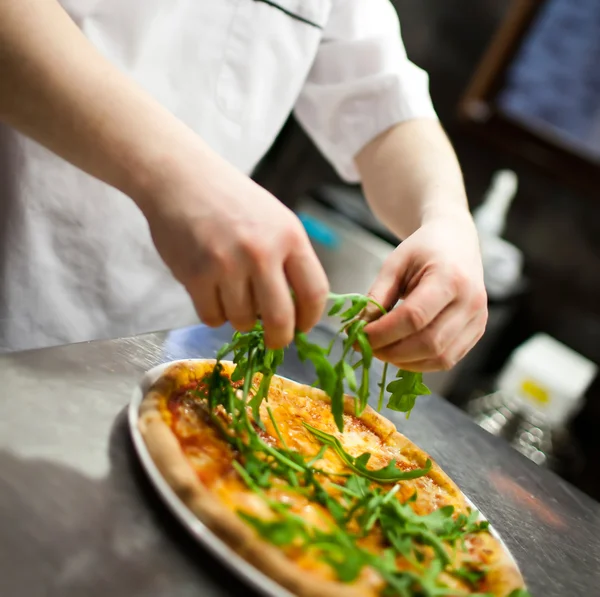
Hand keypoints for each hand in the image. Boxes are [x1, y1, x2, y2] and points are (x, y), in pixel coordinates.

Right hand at [137, 144, 328, 348]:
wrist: (181, 179)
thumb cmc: (233, 201)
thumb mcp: (275, 220)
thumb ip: (290, 259)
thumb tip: (300, 309)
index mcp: (289, 236)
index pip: (314, 292)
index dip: (311, 318)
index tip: (303, 327)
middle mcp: (261, 252)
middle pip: (280, 319)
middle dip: (279, 338)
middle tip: (274, 341)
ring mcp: (226, 265)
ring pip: (242, 320)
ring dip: (240, 318)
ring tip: (233, 295)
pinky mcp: (195, 275)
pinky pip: (212, 317)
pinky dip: (214, 313)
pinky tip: (212, 293)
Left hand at [364, 213, 486, 371]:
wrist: (456, 241)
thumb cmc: (424, 249)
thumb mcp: (394, 264)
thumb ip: (377, 296)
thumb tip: (358, 329)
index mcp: (450, 277)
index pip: (414, 317)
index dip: (383, 333)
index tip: (359, 336)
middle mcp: (471, 301)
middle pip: (429, 343)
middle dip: (392, 352)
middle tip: (367, 348)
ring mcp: (478, 319)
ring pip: (440, 358)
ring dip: (405, 361)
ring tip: (381, 351)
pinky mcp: (477, 331)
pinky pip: (448, 359)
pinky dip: (421, 363)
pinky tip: (401, 353)